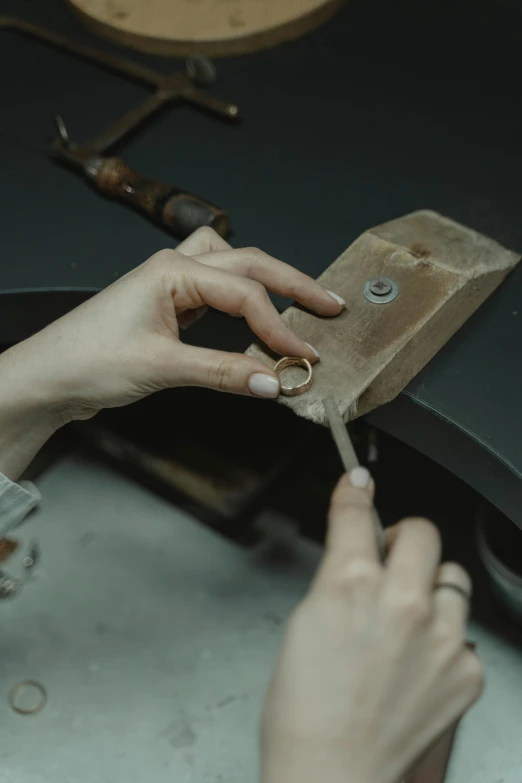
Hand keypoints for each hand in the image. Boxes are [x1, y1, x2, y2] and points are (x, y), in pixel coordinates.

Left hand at [0, 228, 343, 477]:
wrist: (47, 377)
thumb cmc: (87, 361)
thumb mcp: (162, 367)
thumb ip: (223, 372)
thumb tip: (272, 380)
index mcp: (172, 270)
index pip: (245, 295)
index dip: (280, 327)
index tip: (304, 355)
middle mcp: (174, 268)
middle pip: (248, 265)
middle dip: (292, 285)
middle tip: (328, 305)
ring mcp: (169, 283)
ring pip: (232, 267)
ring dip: (265, 280)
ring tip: (297, 299)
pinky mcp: (167, 303)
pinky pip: (215, 289)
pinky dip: (240, 298)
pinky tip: (251, 312)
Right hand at [261, 469, 482, 782]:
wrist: (332, 773)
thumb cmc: (305, 709)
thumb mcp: (305, 621)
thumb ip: (337, 573)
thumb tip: (351, 543)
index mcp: (351, 584)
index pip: (357, 512)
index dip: (355, 491)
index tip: (360, 481)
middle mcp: (403, 602)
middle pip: (422, 531)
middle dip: (403, 537)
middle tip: (390, 556)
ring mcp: (442, 637)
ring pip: (452, 578)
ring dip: (431, 587)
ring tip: (408, 618)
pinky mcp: (466, 670)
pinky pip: (464, 632)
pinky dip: (444, 639)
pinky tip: (418, 663)